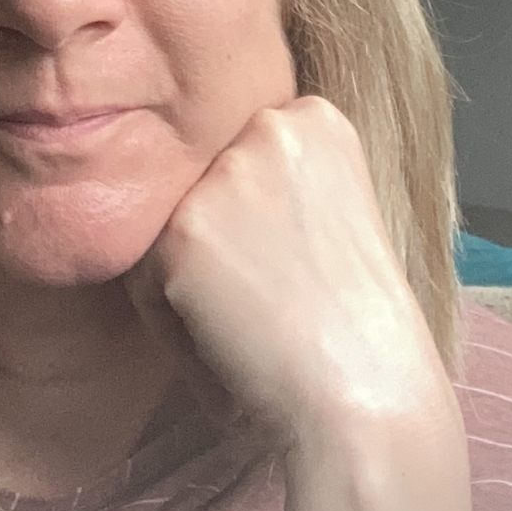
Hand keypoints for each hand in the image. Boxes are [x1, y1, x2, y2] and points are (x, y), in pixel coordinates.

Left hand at [124, 96, 456, 453]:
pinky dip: (172, 327)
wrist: (368, 392)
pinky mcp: (180, 233)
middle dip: (213, 249)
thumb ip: (275, 185)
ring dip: (185, 287)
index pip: (237, 158)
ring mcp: (221, 177)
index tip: (285, 270)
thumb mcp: (335, 214)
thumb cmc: (360, 325)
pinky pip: (143, 282)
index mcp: (314, 118)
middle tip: (264, 305)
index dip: (252, 226)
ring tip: (249, 331)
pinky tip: (228, 348)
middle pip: (195, 190)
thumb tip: (210, 197)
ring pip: (162, 234)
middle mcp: (267, 128)